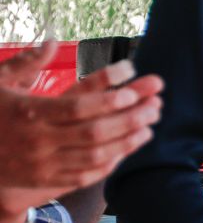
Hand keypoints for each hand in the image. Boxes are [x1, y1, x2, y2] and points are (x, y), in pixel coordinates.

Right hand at [0, 45, 162, 215]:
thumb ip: (25, 63)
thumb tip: (54, 41)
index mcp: (27, 113)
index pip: (78, 106)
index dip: (111, 97)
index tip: (135, 83)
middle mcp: (38, 141)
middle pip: (96, 132)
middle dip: (130, 118)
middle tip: (157, 105)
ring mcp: (43, 165)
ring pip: (96, 156)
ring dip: (128, 141)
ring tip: (150, 126)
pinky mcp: (46, 181)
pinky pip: (87, 175)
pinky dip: (111, 162)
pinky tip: (128, 148)